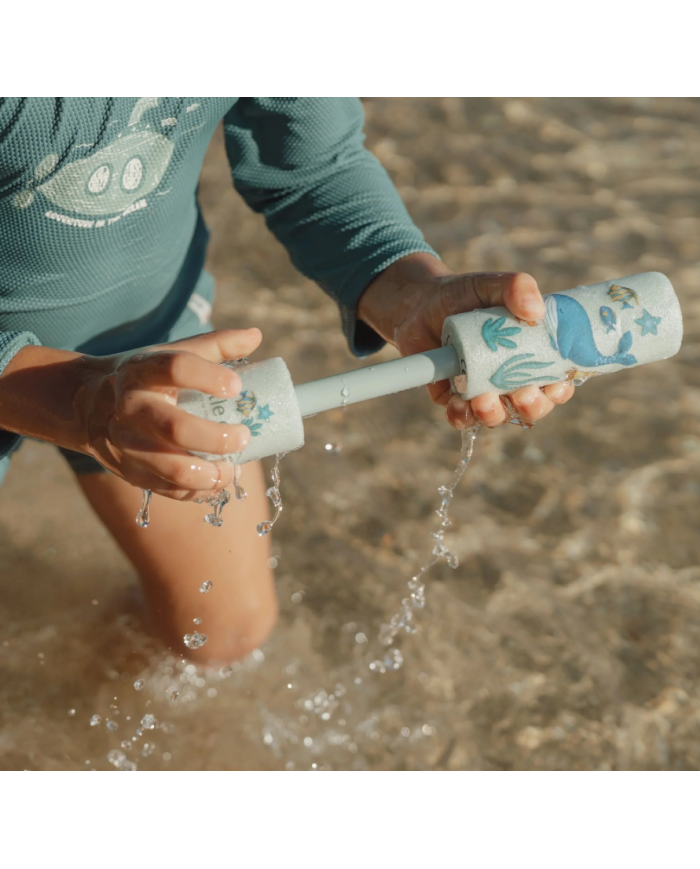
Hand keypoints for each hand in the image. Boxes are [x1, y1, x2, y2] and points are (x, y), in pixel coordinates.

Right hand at [77, 328, 261, 500]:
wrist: (88, 405)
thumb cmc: (146, 378)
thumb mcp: (171, 354)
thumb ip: (215, 346)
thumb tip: (256, 336)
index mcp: (143, 371)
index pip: (176, 368)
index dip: (210, 377)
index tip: (237, 387)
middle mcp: (131, 408)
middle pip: (176, 427)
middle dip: (217, 438)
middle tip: (244, 436)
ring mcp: (128, 443)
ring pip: (171, 468)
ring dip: (209, 474)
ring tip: (232, 469)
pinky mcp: (130, 471)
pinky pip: (168, 489)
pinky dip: (198, 491)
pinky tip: (216, 481)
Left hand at [358, 253, 574, 428]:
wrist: (419, 303)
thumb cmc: (464, 294)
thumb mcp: (493, 284)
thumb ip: (517, 287)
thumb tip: (534, 311)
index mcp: (530, 356)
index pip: (556, 382)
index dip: (559, 390)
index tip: (555, 385)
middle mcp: (510, 379)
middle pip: (532, 408)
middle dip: (531, 407)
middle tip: (523, 393)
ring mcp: (482, 392)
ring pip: (498, 417)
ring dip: (495, 414)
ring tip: (484, 399)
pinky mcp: (453, 398)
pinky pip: (462, 418)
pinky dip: (462, 416)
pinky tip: (457, 404)